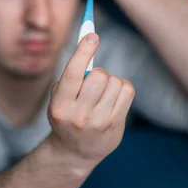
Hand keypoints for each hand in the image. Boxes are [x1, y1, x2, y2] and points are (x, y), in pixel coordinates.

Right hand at [46, 33, 134, 170]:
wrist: (75, 152)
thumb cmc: (67, 115)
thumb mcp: (59, 98)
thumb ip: (72, 75)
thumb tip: (90, 39)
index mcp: (60, 106)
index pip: (73, 73)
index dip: (83, 51)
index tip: (92, 35)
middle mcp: (79, 115)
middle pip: (99, 75)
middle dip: (98, 72)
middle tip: (93, 82)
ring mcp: (99, 122)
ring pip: (115, 82)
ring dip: (110, 82)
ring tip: (102, 94)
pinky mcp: (116, 124)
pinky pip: (127, 91)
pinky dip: (121, 89)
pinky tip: (112, 99)